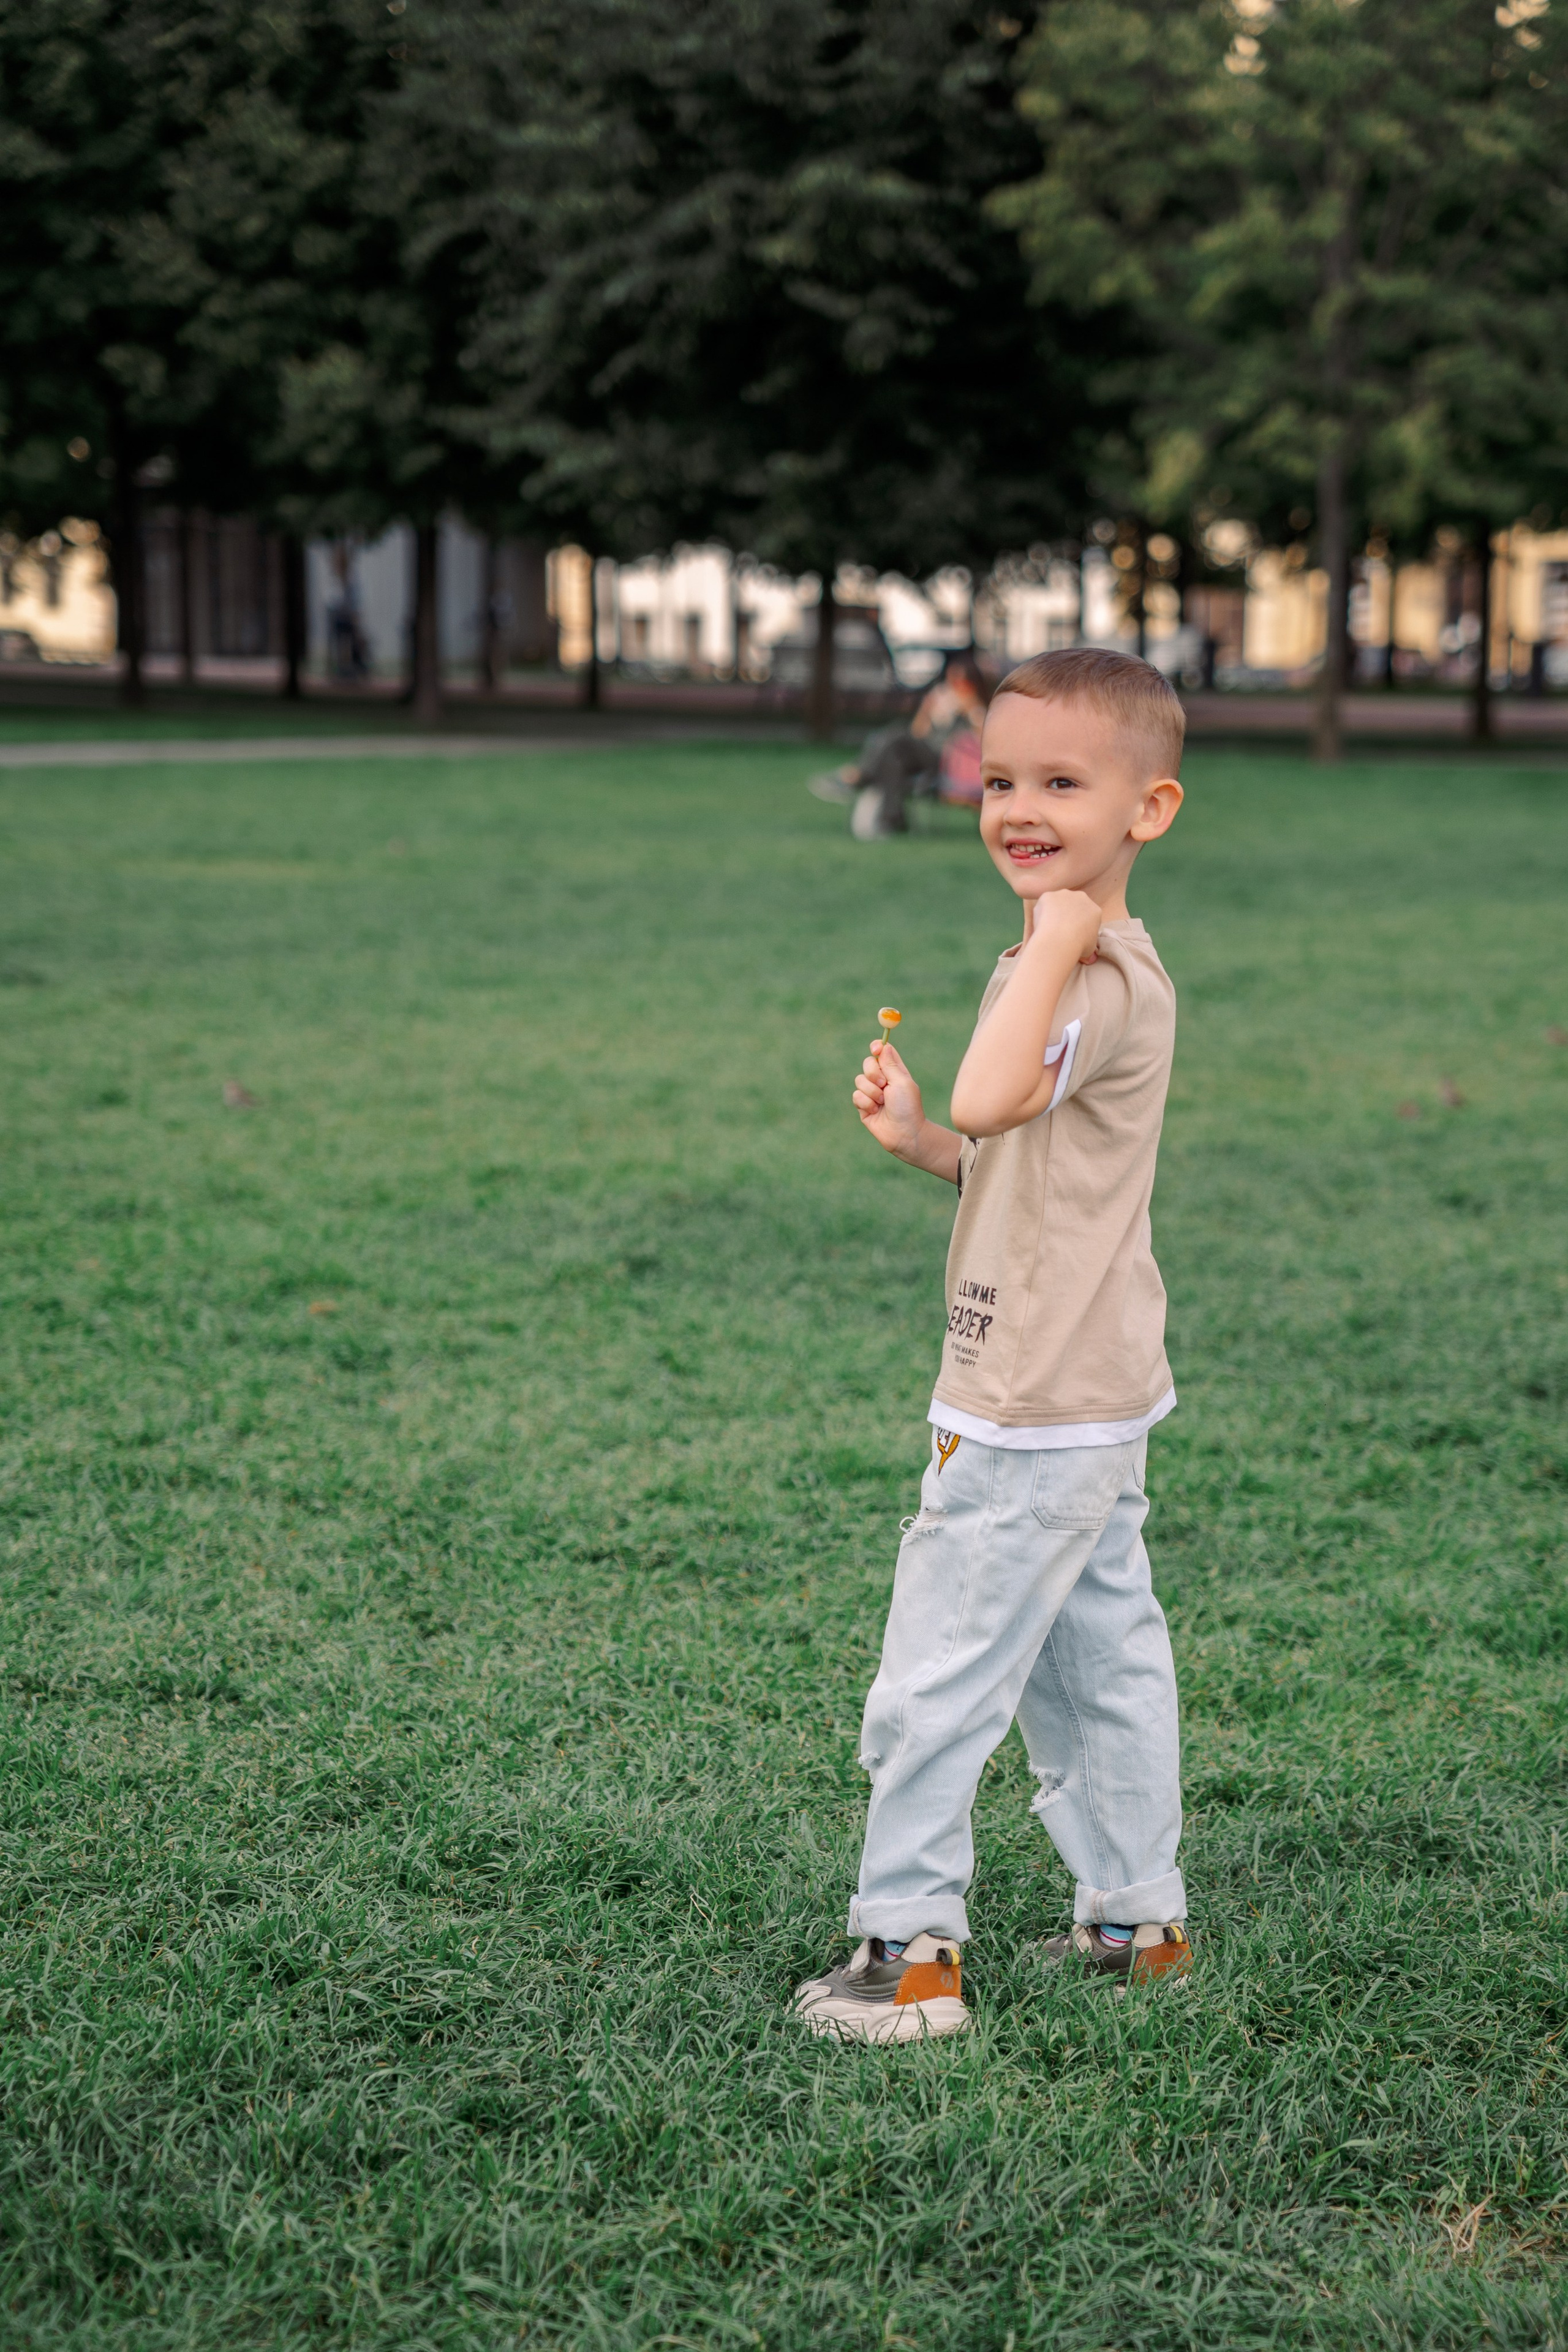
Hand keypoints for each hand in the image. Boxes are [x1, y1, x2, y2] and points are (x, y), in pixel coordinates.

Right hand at [853, 1038, 925, 1159]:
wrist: (904, 1134)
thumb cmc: (908, 1108)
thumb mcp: (902, 1082)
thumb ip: (890, 1064)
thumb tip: (884, 1045)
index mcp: (895, 1071)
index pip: (883, 1052)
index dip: (877, 1048)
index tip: (875, 1049)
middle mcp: (883, 1080)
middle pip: (867, 1063)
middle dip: (872, 1073)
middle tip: (883, 1084)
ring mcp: (872, 1093)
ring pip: (859, 1080)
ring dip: (871, 1092)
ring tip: (882, 1103)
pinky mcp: (863, 1106)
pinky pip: (855, 1096)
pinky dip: (865, 1103)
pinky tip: (875, 1111)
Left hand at [1028, 888, 1101, 964]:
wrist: (1059, 939)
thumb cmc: (1078, 946)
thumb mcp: (1090, 950)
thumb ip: (1090, 949)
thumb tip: (1090, 959)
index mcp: (1095, 910)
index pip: (1087, 915)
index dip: (1079, 925)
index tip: (1073, 934)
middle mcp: (1082, 897)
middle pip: (1073, 905)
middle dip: (1067, 915)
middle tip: (1060, 931)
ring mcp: (1064, 894)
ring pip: (1057, 903)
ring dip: (1053, 912)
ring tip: (1048, 929)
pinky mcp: (1048, 895)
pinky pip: (1043, 904)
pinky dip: (1041, 913)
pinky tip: (1040, 924)